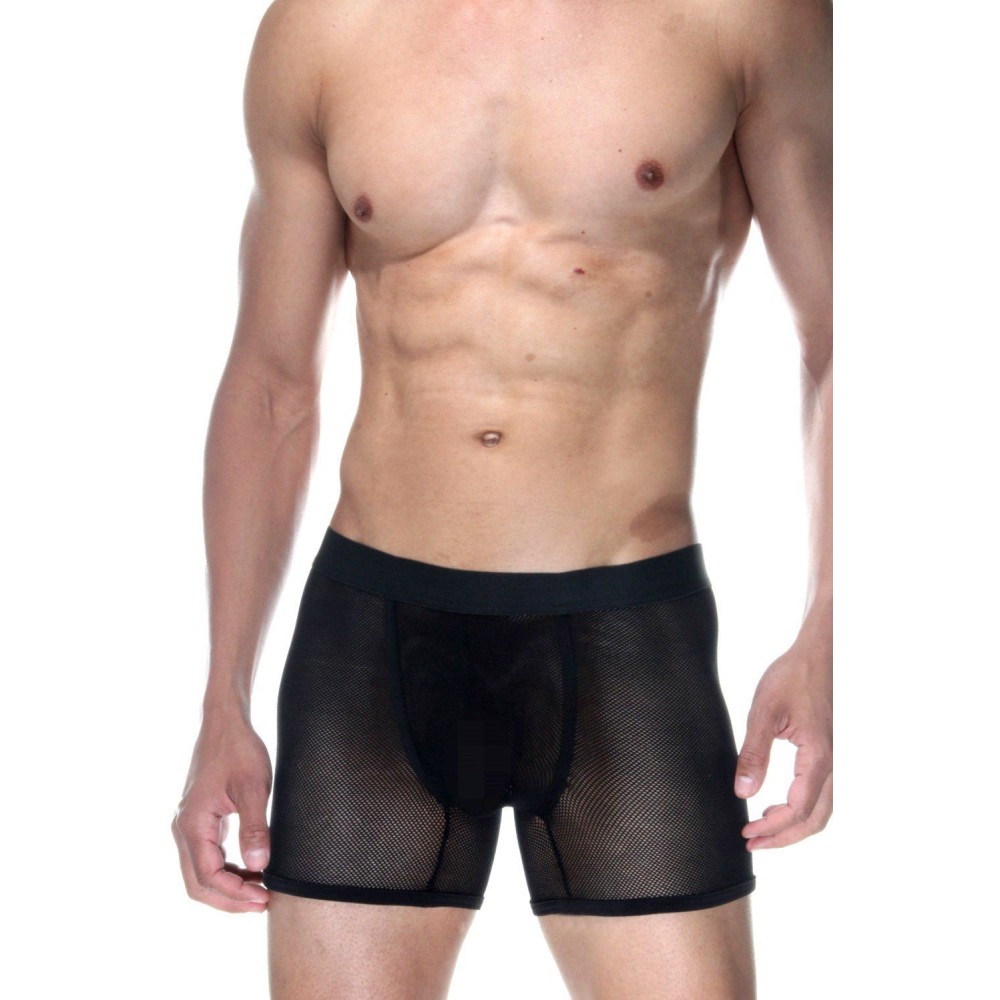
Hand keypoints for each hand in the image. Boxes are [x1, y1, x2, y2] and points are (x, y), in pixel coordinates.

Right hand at [171, 715, 272, 911]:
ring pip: (200, 873)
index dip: (235, 893)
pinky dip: (226, 870)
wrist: (224, 723)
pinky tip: (251, 870)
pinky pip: (206, 857)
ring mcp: (188, 825)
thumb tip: (258, 866)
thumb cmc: (239, 750)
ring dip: (228, 887)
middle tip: (262, 903)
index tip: (263, 898)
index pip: (208, 876)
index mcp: (193, 823)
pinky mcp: (198, 821)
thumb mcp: (253, 787)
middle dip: (229, 899)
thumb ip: (255, 828)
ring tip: (260, 891)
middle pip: (198, 883)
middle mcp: (183, 828)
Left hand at [734, 637, 832, 849]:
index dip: (772, 829)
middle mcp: (831, 764)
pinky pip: (821, 794)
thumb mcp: (764, 713)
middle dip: (784, 836)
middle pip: (815, 819)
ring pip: (822, 810)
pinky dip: (802, 809)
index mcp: (817, 758)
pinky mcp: (827, 754)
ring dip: (794, 825)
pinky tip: (778, 804)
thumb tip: (743, 792)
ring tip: (763, 828)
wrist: (817, 656)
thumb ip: (754, 754)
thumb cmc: (792, 678)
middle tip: (752, 841)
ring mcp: (833, 760)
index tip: (747, 833)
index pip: (798, 810)